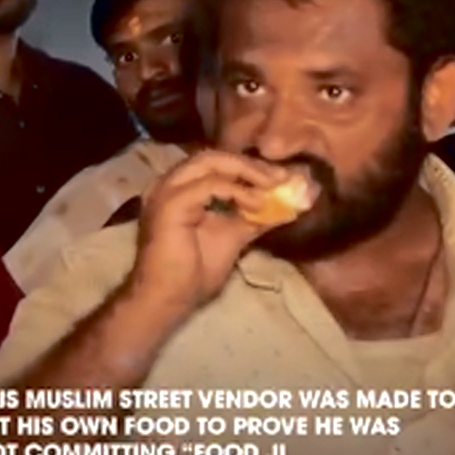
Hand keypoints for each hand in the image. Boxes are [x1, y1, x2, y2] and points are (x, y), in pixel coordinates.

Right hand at [125, 150, 292, 312]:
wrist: (169, 299)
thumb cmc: (194, 272)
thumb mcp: (234, 236)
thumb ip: (256, 217)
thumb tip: (287, 205)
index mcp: (181, 187)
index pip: (218, 163)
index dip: (251, 167)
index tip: (284, 177)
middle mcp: (170, 181)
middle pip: (216, 156)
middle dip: (253, 165)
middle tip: (282, 177)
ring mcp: (167, 189)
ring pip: (212, 162)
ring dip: (247, 172)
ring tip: (273, 186)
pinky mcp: (170, 202)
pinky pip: (210, 184)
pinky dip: (238, 191)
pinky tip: (256, 204)